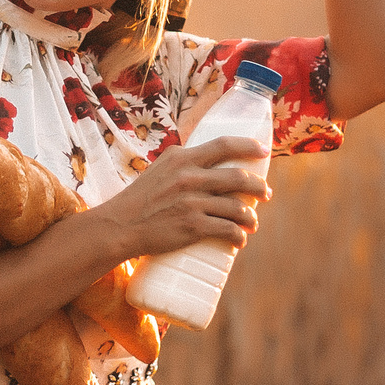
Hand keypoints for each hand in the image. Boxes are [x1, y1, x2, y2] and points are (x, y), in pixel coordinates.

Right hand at [90, 135, 272, 258]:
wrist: (119, 226)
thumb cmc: (140, 199)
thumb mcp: (160, 170)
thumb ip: (183, 165)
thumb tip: (210, 166)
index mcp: (181, 158)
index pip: (224, 145)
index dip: (249, 146)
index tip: (264, 151)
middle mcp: (189, 176)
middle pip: (239, 177)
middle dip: (259, 186)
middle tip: (265, 194)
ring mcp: (192, 202)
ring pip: (238, 207)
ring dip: (251, 217)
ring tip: (252, 222)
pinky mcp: (193, 226)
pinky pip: (228, 230)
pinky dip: (239, 236)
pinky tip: (240, 239)